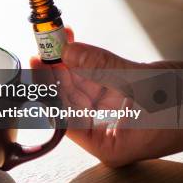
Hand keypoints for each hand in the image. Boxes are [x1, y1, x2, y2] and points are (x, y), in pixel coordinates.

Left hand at [30, 28, 182, 166]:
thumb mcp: (144, 83)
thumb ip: (102, 66)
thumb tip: (68, 51)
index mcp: (107, 146)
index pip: (64, 116)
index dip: (47, 86)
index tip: (37, 60)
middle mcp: (106, 134)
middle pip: (69, 98)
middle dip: (57, 68)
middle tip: (44, 40)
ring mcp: (114, 117)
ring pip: (80, 86)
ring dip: (69, 61)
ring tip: (57, 36)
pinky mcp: (123, 100)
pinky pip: (96, 80)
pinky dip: (87, 62)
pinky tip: (74, 44)